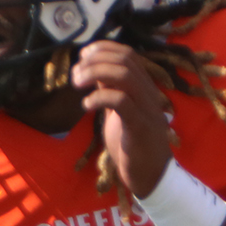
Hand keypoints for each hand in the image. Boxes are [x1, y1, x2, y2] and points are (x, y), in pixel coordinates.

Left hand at [71, 40, 173, 196]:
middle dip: (96, 60)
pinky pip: (121, 101)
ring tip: (77, 83)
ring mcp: (146, 109)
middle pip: (125, 61)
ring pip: (124, 76)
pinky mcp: (140, 126)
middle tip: (76, 74)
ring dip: (95, 73)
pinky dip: (99, 97)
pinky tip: (86, 105)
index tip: (84, 54)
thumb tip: (94, 69)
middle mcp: (148, 94)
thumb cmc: (132, 145)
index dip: (104, 48)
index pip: (128, 55)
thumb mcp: (118, 112)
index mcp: (144, 89)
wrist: (149, 177)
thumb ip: (110, 90)